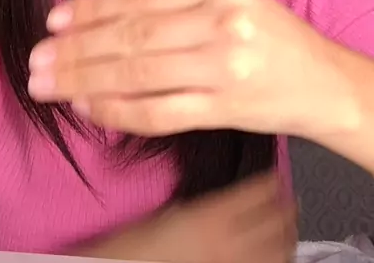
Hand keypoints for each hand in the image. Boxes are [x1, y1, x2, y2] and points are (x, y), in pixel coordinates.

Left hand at [28, 0, 347, 139]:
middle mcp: (220, 22)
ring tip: (48, 83)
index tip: (54, 20)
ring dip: (85, 78)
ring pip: (137, 71)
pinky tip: (88, 107)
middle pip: (132, 34)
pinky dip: (117, 110)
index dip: (91, 9)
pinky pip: (157, 111)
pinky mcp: (223, 107)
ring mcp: (223, 67)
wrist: (324, 82)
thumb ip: (176, 1)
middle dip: (77, 47)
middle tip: (36, 57)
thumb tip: (104, 16)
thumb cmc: (272, 36)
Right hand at [69, 171, 296, 262]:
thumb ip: (201, 207)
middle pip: (275, 221)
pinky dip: (274, 259)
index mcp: (212, 213)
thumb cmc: (136, 245)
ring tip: (290, 228)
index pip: (257, 192)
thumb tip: (221, 202)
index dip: (273, 182)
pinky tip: (274, 256)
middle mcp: (229, 240)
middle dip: (288, 210)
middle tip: (293, 200)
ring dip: (287, 237)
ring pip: (277, 251)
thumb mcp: (169, 213)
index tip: (278, 175)